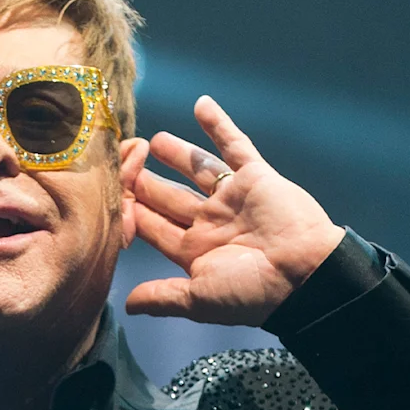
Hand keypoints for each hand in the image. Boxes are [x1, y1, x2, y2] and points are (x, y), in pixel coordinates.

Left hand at [123, 95, 345, 325]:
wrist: (305, 273)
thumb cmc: (252, 291)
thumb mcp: (200, 299)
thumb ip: (163, 296)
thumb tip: (126, 305)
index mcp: (195, 251)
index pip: (154, 228)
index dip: (130, 214)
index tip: (105, 197)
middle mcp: (211, 223)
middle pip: (169, 197)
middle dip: (144, 183)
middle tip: (119, 162)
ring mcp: (232, 197)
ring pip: (197, 169)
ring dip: (176, 154)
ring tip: (149, 141)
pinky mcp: (255, 177)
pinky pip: (234, 145)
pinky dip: (218, 125)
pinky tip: (201, 104)